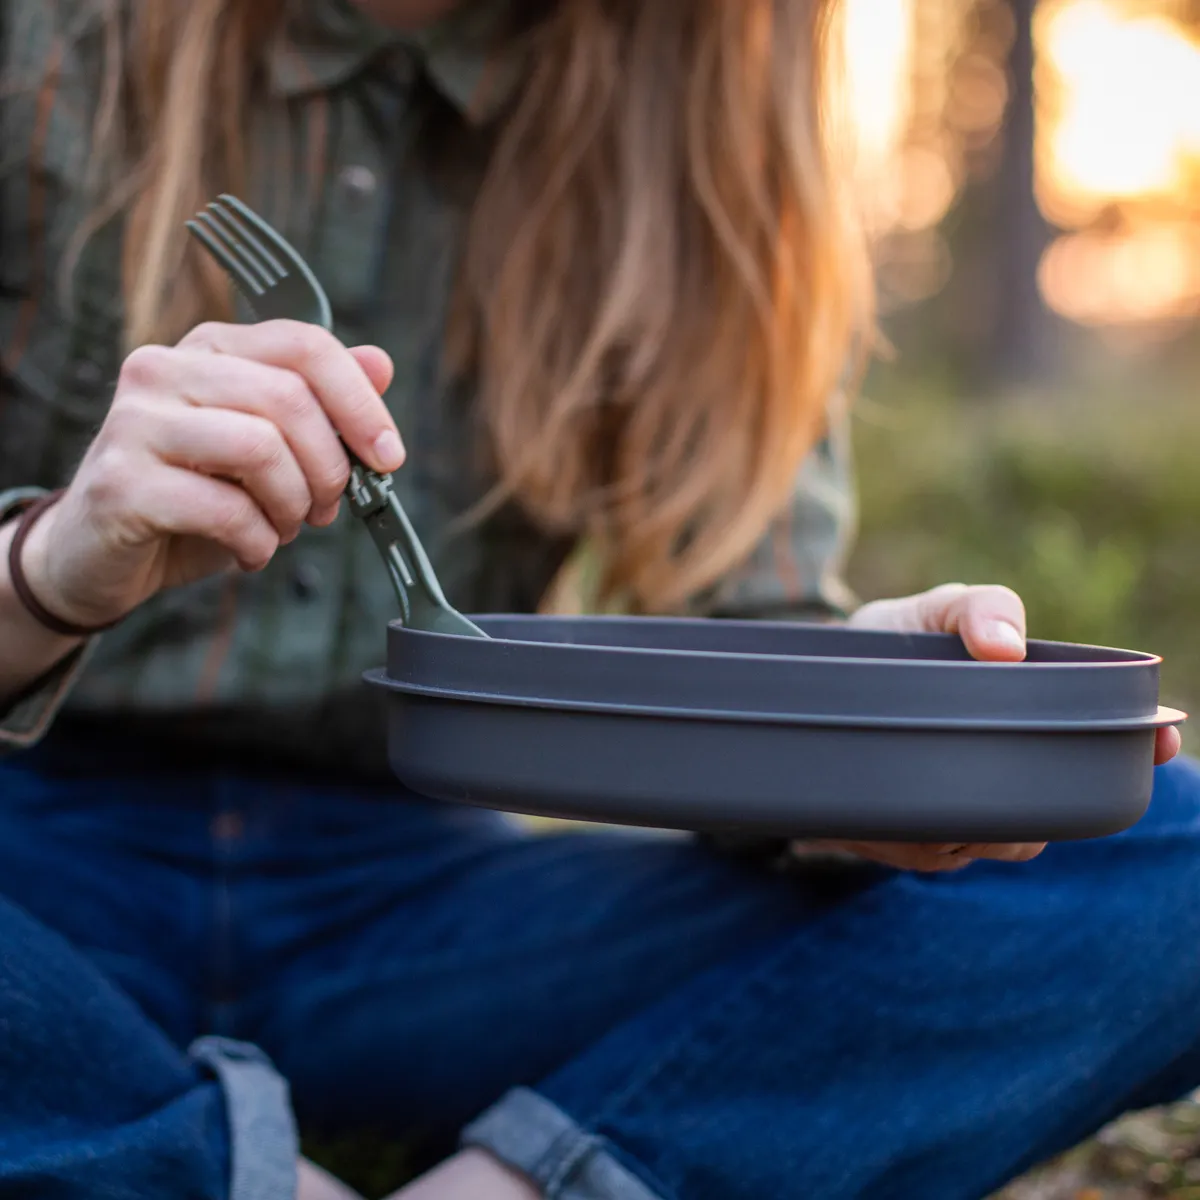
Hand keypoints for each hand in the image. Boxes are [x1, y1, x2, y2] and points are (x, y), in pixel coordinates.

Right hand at [19, 321, 403, 629]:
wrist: (97, 554)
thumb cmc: (193, 498)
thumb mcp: (268, 449)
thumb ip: (321, 406)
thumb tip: (382, 364)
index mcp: (211, 349)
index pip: (304, 345)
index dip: (361, 402)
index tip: (389, 457)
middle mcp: (165, 369)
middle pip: (288, 398)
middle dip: (330, 467)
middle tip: (327, 509)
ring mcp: (136, 422)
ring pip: (260, 448)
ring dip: (293, 505)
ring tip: (284, 528)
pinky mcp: (121, 483)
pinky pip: (226, 509)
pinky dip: (258, 542)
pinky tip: (252, 552)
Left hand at [796, 583, 1182, 872]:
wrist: (807, 684)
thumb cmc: (889, 642)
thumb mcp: (929, 613)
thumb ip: (975, 610)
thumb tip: (1006, 647)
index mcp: (1023, 722)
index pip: (1094, 751)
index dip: (1132, 749)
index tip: (1157, 741)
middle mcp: (1000, 777)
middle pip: (1038, 823)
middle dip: (1020, 811)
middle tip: (974, 778)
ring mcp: (957, 815)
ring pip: (978, 847)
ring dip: (949, 823)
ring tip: (901, 773)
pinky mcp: (905, 839)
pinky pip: (919, 855)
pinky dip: (896, 834)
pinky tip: (867, 805)